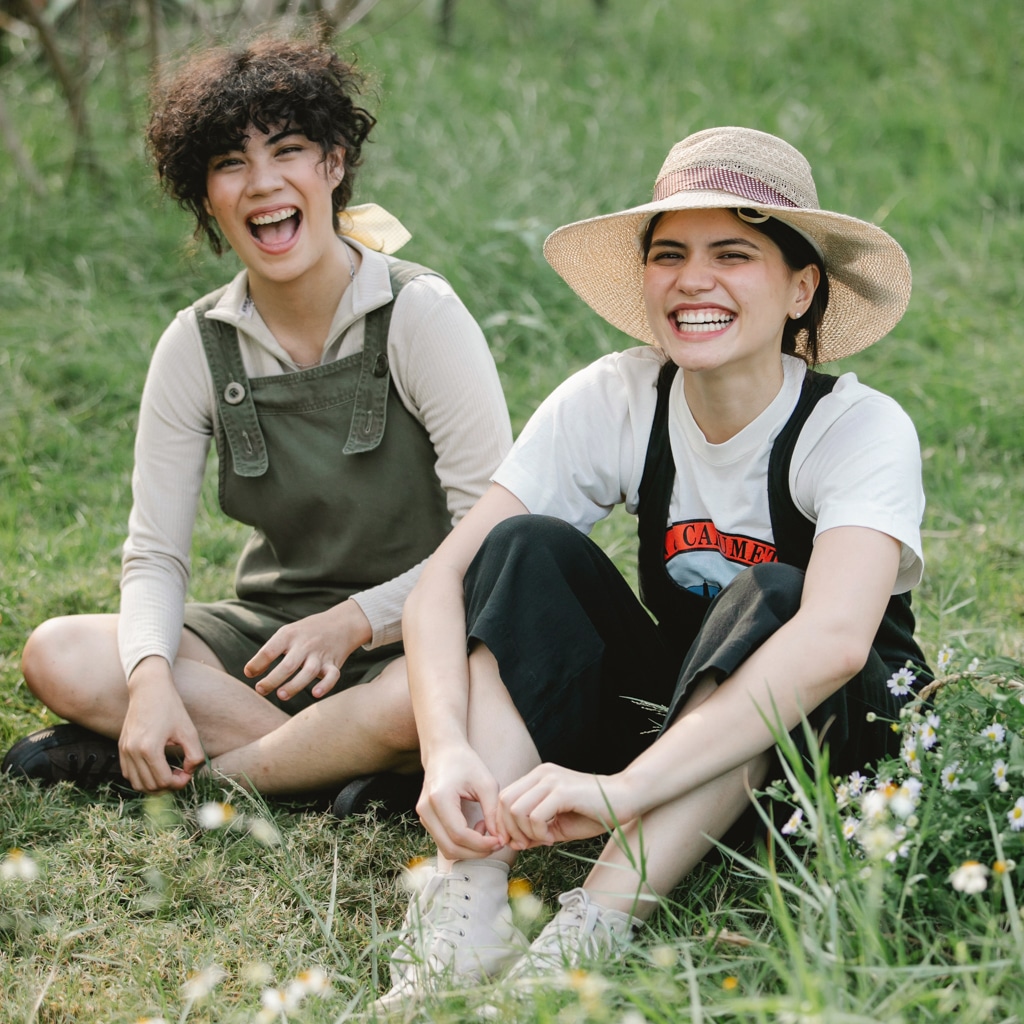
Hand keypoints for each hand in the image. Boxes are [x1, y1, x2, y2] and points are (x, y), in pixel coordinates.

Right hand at [121, 659, 205, 792]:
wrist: (149, 689)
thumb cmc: (170, 707)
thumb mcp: (189, 731)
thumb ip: (195, 755)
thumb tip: (189, 772)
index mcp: (149, 748)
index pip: (163, 781)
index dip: (179, 783)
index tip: (188, 773)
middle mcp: (132, 752)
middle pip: (149, 786)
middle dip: (168, 786)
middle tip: (181, 775)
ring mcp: (124, 750)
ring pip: (137, 784)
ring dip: (154, 785)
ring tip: (170, 774)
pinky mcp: (121, 747)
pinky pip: (128, 774)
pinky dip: (142, 778)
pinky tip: (156, 768)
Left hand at [245, 601, 371, 700]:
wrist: (342, 623)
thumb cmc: (307, 632)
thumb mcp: (287, 634)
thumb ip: (270, 651)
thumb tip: (249, 672)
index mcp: (289, 635)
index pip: (270, 650)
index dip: (257, 663)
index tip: (249, 674)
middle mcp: (305, 645)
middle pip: (288, 665)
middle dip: (273, 679)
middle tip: (260, 690)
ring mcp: (320, 655)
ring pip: (308, 672)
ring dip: (294, 686)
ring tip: (281, 695)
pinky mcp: (334, 664)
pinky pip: (332, 676)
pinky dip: (325, 686)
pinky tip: (316, 694)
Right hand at [417, 745, 505, 861]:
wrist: (444, 752)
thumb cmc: (466, 763)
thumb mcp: (486, 783)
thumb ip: (493, 812)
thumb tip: (500, 839)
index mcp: (439, 798)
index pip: (459, 835)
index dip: (481, 844)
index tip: (500, 840)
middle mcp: (426, 809)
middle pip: (451, 848)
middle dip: (477, 852)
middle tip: (497, 842)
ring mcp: (423, 816)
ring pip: (446, 849)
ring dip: (470, 849)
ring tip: (485, 830)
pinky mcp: (426, 820)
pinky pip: (444, 842)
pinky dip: (462, 844)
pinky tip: (475, 828)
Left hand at [497, 764, 636, 849]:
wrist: (625, 799)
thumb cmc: (593, 812)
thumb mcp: (557, 824)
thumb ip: (534, 830)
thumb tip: (512, 843)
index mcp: (538, 777)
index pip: (504, 797)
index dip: (503, 822)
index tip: (516, 842)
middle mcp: (541, 773)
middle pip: (504, 801)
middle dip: (509, 829)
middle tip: (526, 845)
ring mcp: (551, 780)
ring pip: (516, 809)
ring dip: (526, 832)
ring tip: (545, 839)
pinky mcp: (562, 791)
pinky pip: (535, 816)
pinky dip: (539, 833)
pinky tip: (553, 838)